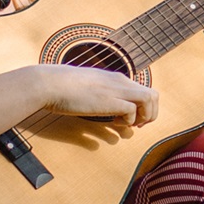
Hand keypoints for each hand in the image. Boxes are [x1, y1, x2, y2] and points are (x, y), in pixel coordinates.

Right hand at [39, 62, 156, 126]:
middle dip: (151, 113)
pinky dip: (129, 121)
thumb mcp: (88, 86)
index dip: (144, 107)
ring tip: (129, 125)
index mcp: (116, 78)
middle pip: (154, 95)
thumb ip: (99, 92)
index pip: (144, 90)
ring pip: (150, 99)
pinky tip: (114, 123)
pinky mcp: (109, 101)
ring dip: (144, 116)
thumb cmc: (63, 87)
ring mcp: (116, 90)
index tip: (133, 119)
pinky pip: (132, 111)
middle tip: (136, 125)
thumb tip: (101, 103)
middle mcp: (120, 81)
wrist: (50, 83)